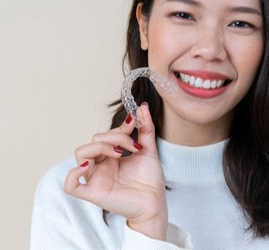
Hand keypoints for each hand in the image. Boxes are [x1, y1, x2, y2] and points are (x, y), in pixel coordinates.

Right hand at [64, 104, 167, 239]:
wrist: (155, 203)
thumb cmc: (150, 179)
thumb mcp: (149, 149)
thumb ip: (145, 128)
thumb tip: (142, 107)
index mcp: (111, 155)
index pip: (106, 134)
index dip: (118, 128)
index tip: (134, 124)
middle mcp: (101, 165)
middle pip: (94, 140)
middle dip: (115, 137)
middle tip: (133, 146)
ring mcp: (96, 178)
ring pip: (81, 154)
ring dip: (100, 147)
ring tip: (119, 154)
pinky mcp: (94, 193)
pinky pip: (71, 185)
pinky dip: (73, 174)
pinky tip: (89, 166)